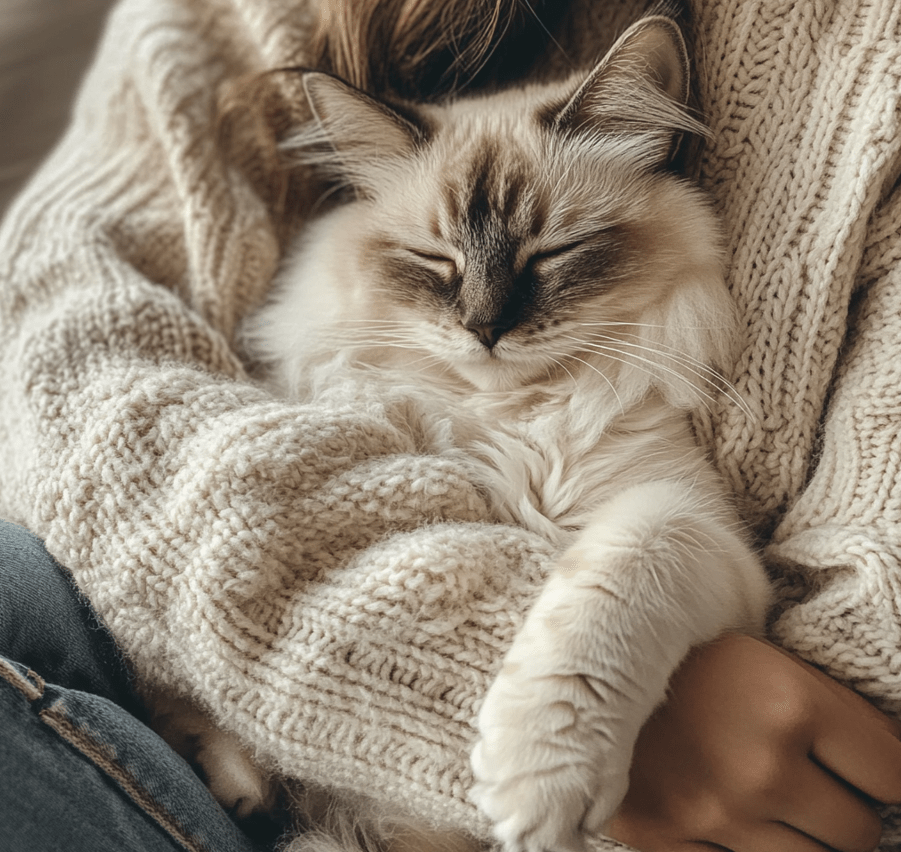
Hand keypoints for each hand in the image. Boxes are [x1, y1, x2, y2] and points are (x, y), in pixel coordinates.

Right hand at [606, 634, 900, 851]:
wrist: (589, 665)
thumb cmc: (689, 658)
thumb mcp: (768, 660)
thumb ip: (836, 711)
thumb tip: (896, 766)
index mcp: (790, 703)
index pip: (894, 775)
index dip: (889, 776)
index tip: (873, 774)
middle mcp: (759, 766)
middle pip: (858, 832)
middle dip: (845, 811)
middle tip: (814, 783)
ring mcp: (712, 812)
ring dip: (801, 838)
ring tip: (770, 798)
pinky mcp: (667, 840)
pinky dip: (746, 850)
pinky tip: (732, 814)